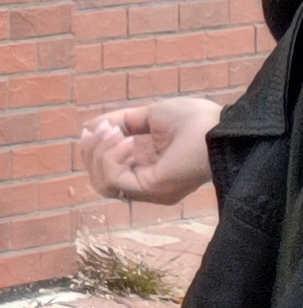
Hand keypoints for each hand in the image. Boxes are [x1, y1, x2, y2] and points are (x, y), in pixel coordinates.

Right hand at [85, 97, 222, 203]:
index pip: (107, 172)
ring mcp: (151, 191)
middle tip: (106, 128)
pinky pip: (114, 180)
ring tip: (116, 133)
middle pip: (99, 180)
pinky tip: (127, 141)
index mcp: (149, 171)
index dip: (95, 150)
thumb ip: (120, 123)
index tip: (98, 126)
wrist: (220, 125)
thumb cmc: (195, 120)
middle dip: (93, 151)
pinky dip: (111, 157)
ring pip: (102, 183)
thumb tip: (87, 127)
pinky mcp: (153, 189)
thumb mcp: (148, 116)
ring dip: (100, 153)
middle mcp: (148, 186)